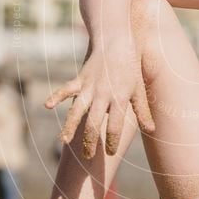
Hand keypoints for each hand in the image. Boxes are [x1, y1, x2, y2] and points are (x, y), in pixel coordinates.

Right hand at [44, 41, 154, 157]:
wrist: (118, 41)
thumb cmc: (131, 67)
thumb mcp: (139, 89)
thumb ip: (142, 111)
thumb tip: (151, 130)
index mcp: (119, 99)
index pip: (115, 127)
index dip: (113, 141)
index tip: (111, 152)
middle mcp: (103, 95)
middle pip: (94, 124)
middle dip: (90, 142)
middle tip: (87, 158)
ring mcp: (89, 87)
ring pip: (77, 110)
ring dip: (70, 127)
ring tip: (64, 142)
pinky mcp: (79, 79)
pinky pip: (66, 89)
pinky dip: (56, 96)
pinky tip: (47, 106)